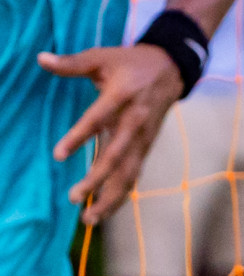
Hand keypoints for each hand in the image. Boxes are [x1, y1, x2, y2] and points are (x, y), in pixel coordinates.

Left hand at [39, 44, 183, 224]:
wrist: (172, 68)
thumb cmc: (131, 62)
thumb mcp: (102, 57)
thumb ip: (72, 63)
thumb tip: (40, 59)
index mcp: (122, 97)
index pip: (98, 120)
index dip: (79, 137)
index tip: (58, 155)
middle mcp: (136, 121)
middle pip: (118, 156)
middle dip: (97, 180)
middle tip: (74, 197)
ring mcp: (144, 136)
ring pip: (129, 172)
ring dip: (111, 197)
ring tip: (89, 218)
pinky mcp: (147, 145)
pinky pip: (134, 173)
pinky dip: (121, 194)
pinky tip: (104, 209)